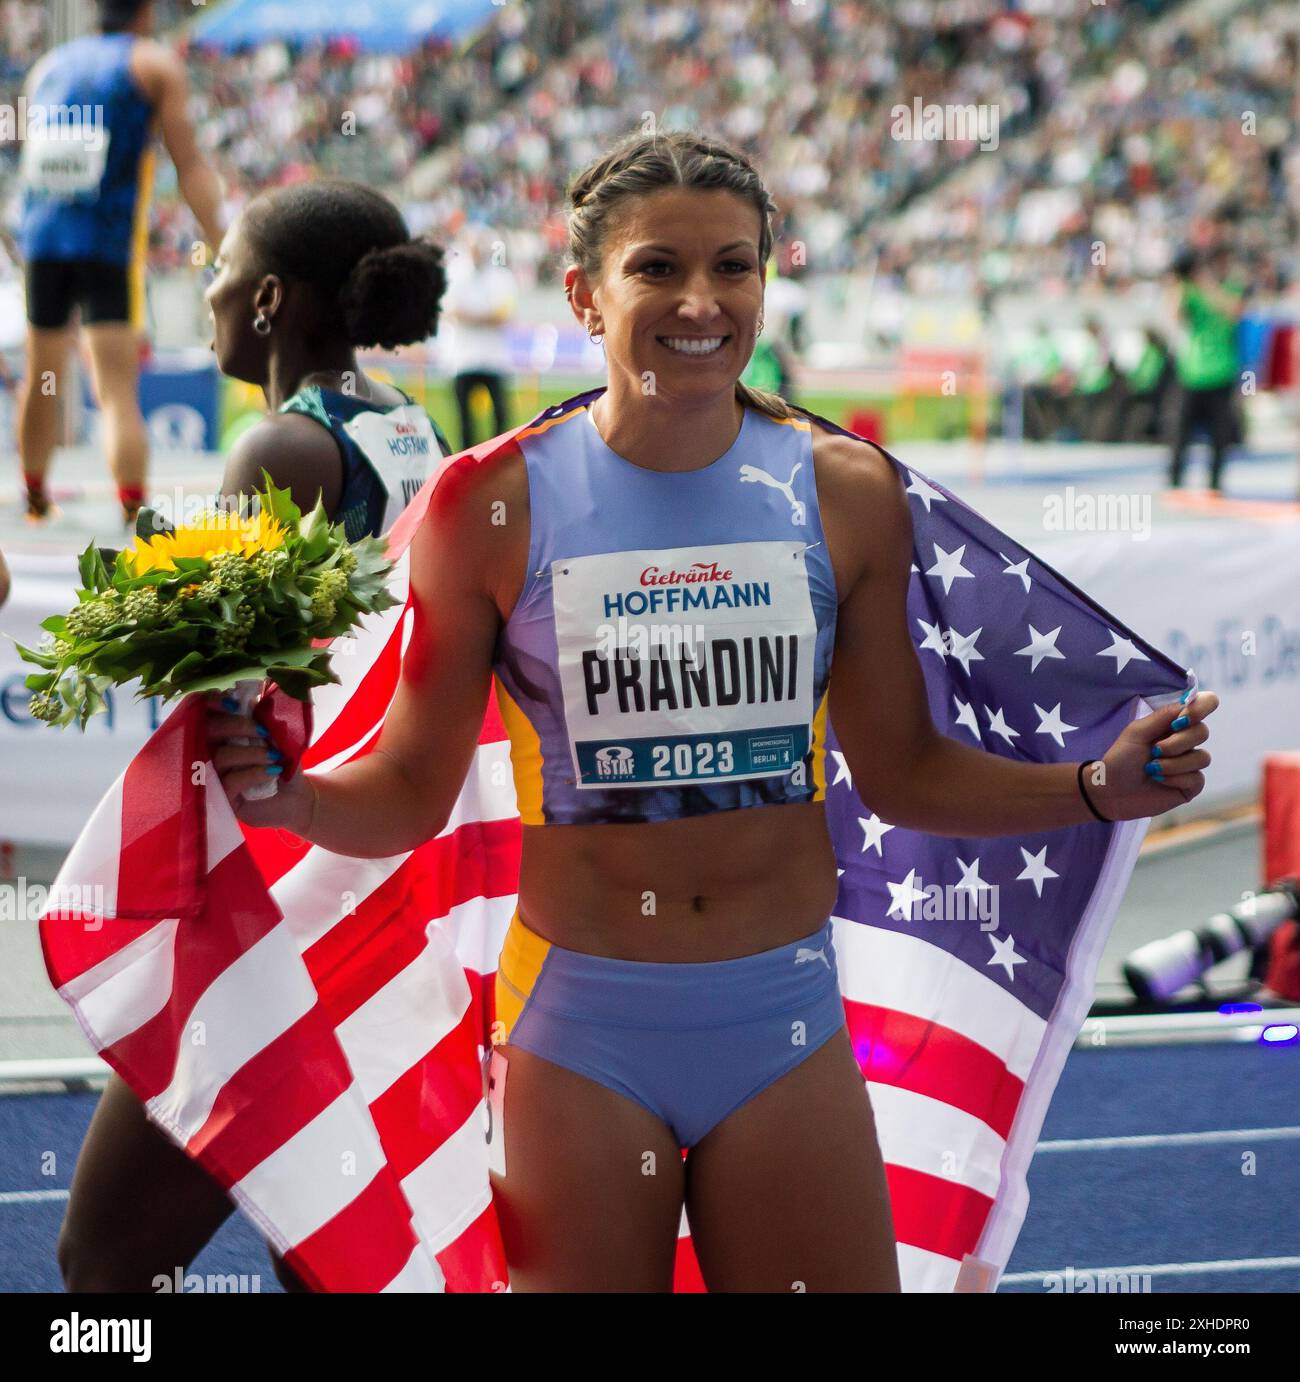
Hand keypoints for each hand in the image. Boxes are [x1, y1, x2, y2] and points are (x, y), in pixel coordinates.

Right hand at [204, 690, 315, 832]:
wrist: (297, 795)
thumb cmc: (281, 761)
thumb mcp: (276, 733)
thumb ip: (264, 714)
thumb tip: (261, 691)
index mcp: (220, 733)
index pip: (202, 711)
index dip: (211, 702)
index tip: (233, 703)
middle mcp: (210, 753)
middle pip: (206, 731)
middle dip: (236, 726)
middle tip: (264, 731)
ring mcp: (213, 777)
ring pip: (219, 757)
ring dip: (251, 752)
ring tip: (274, 755)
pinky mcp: (222, 800)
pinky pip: (230, 782)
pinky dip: (254, 773)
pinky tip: (273, 771)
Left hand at [1087, 690, 1218, 822]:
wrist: (1111, 790)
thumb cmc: (1121, 759)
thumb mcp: (1137, 731)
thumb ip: (1163, 716)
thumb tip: (1188, 703)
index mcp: (1174, 724)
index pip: (1205, 704)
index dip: (1200, 708)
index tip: (1180, 721)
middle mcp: (1185, 741)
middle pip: (1202, 732)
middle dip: (1177, 743)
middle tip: (1154, 751)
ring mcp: (1190, 764)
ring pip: (1202, 757)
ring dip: (1173, 763)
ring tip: (1151, 769)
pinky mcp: (1190, 785)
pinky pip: (1197, 778)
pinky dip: (1176, 778)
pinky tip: (1160, 780)